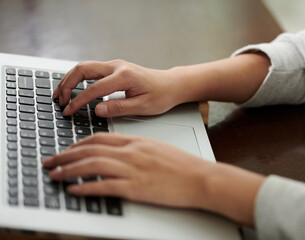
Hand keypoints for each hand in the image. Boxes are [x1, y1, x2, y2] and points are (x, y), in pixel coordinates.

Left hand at [43, 133, 211, 207]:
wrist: (200, 177)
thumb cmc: (181, 165)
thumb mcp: (156, 148)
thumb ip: (136, 149)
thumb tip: (118, 153)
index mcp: (135, 142)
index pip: (100, 138)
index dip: (79, 143)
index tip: (68, 149)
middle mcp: (131, 153)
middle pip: (90, 150)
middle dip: (66, 155)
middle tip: (51, 160)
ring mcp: (133, 170)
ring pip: (92, 165)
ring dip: (69, 170)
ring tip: (55, 174)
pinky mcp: (136, 188)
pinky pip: (104, 186)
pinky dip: (86, 187)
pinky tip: (74, 190)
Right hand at [53, 60, 181, 116]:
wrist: (171, 85)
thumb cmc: (161, 96)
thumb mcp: (143, 107)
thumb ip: (119, 108)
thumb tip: (97, 110)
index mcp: (124, 76)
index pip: (94, 89)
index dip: (78, 102)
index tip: (68, 112)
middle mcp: (117, 66)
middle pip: (83, 69)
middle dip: (66, 84)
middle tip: (58, 101)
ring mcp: (115, 65)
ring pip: (84, 67)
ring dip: (69, 79)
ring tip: (60, 95)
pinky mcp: (114, 69)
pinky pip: (91, 70)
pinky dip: (78, 79)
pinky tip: (73, 89)